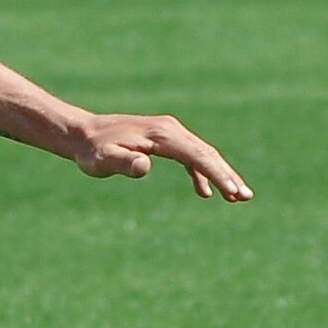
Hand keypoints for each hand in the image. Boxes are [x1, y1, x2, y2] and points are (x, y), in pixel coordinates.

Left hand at [69, 112, 251, 200]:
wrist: (82, 135)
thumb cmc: (91, 151)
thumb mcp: (102, 160)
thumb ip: (123, 162)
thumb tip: (144, 166)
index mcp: (162, 135)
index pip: (198, 156)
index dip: (217, 174)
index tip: (233, 191)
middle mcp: (170, 130)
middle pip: (207, 153)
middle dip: (227, 175)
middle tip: (246, 198)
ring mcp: (169, 133)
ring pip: (202, 154)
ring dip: (220, 174)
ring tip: (237, 197)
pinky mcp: (164, 139)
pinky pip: (190, 156)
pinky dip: (201, 172)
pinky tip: (205, 192)